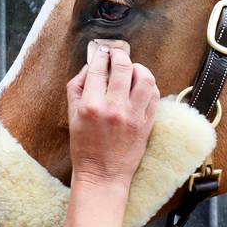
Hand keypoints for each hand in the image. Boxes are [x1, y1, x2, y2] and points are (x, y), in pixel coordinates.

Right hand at [66, 42, 158, 187]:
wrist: (102, 175)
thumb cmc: (84, 148)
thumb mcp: (72, 117)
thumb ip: (77, 88)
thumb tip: (89, 67)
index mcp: (91, 106)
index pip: (99, 69)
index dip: (101, 55)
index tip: (102, 51)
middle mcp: (113, 108)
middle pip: (123, 68)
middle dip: (120, 55)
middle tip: (117, 53)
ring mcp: (133, 116)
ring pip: (144, 78)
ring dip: (139, 67)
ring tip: (133, 68)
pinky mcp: (146, 124)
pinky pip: (154, 96)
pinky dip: (149, 85)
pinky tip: (142, 84)